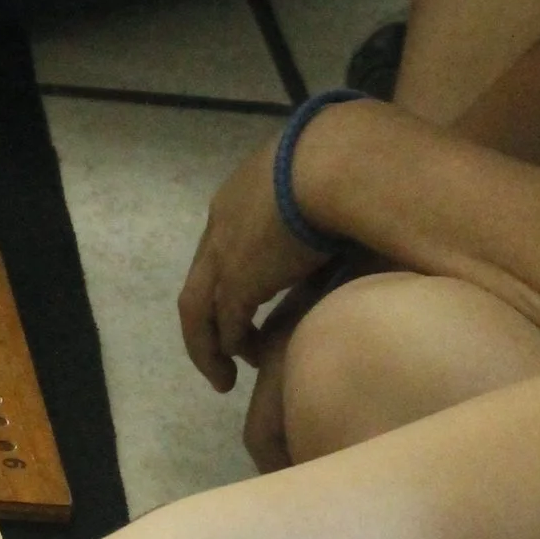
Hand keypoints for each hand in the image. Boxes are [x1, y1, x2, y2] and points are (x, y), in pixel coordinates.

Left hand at [178, 138, 319, 388]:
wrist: (333, 162)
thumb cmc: (338, 163)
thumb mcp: (316, 179)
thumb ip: (315, 200)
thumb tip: (342, 210)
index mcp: (236, 199)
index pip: (220, 247)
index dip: (227, 279)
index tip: (243, 305)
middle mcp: (220, 227)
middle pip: (197, 286)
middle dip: (204, 324)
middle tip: (218, 355)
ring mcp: (225, 255)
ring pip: (199, 311)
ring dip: (209, 346)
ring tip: (226, 376)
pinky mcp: (240, 281)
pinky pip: (228, 325)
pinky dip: (234, 346)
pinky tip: (251, 360)